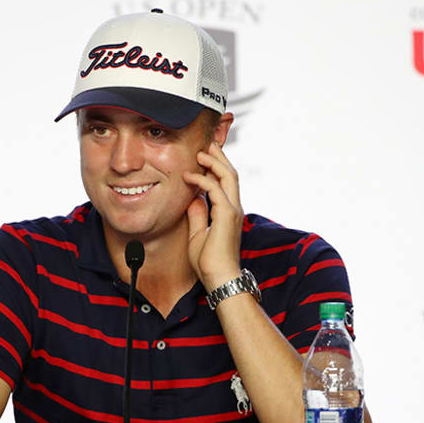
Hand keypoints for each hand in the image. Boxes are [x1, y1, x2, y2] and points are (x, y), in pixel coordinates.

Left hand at [183, 142, 243, 290]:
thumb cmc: (209, 262)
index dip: (217, 168)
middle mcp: (234, 208)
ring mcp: (232, 210)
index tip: (204, 157)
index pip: (225, 183)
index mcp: (228, 212)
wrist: (219, 278)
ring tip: (201, 152)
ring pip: (228, 176)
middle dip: (219, 157)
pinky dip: (202, 179)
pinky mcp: (227, 215)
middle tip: (206, 144)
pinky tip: (189, 176)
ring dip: (214, 162)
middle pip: (230, 174)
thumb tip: (193, 198)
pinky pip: (215, 189)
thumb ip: (197, 214)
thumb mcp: (197, 234)